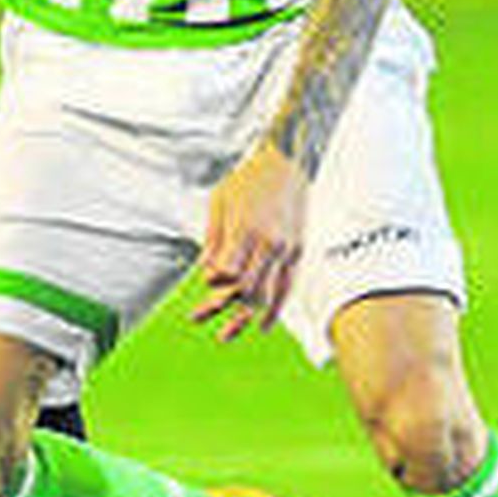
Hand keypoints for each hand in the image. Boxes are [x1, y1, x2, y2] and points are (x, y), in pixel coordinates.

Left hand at [192, 139, 308, 338]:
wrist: (286, 162)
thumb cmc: (249, 179)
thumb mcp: (220, 203)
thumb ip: (213, 240)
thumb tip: (205, 272)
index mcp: (247, 230)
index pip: (229, 272)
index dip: (215, 285)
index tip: (205, 287)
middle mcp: (270, 243)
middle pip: (247, 288)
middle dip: (223, 307)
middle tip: (200, 317)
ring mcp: (286, 248)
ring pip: (268, 294)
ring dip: (246, 317)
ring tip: (227, 334)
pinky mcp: (297, 250)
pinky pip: (287, 287)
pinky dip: (275, 308)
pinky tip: (264, 324)